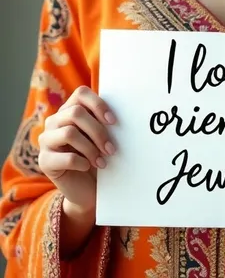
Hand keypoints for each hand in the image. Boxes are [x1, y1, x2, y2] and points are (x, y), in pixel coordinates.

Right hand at [38, 86, 115, 213]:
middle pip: (75, 113)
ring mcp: (46, 140)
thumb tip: (123, 112)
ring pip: (69, 133)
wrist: (86, 188)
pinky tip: (87, 167)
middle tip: (111, 148)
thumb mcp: (101, 137)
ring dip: (91, 148)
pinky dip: (81, 162)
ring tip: (102, 161)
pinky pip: (65, 157)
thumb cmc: (97, 157)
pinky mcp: (44, 161)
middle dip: (98, 131)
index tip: (113, 121)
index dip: (98, 104)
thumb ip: (104, 122)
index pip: (80, 93)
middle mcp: (54, 121)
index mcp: (69, 110)